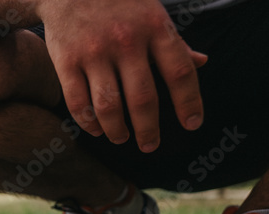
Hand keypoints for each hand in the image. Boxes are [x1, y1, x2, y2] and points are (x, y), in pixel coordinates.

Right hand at [39, 0, 207, 151]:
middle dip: (148, 129)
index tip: (192, 124)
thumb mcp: (152, 13)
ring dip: (117, 130)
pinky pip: (78, 102)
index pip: (180, 72)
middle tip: (150, 145)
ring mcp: (94, 52)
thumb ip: (174, 41)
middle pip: (143, 98)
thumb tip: (202, 63)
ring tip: (121, 138)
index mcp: (155, 27)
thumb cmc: (118, 3)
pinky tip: (96, 129)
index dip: (189, 102)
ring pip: (108, 106)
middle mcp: (126, 40)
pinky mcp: (66, 61)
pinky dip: (88, 122)